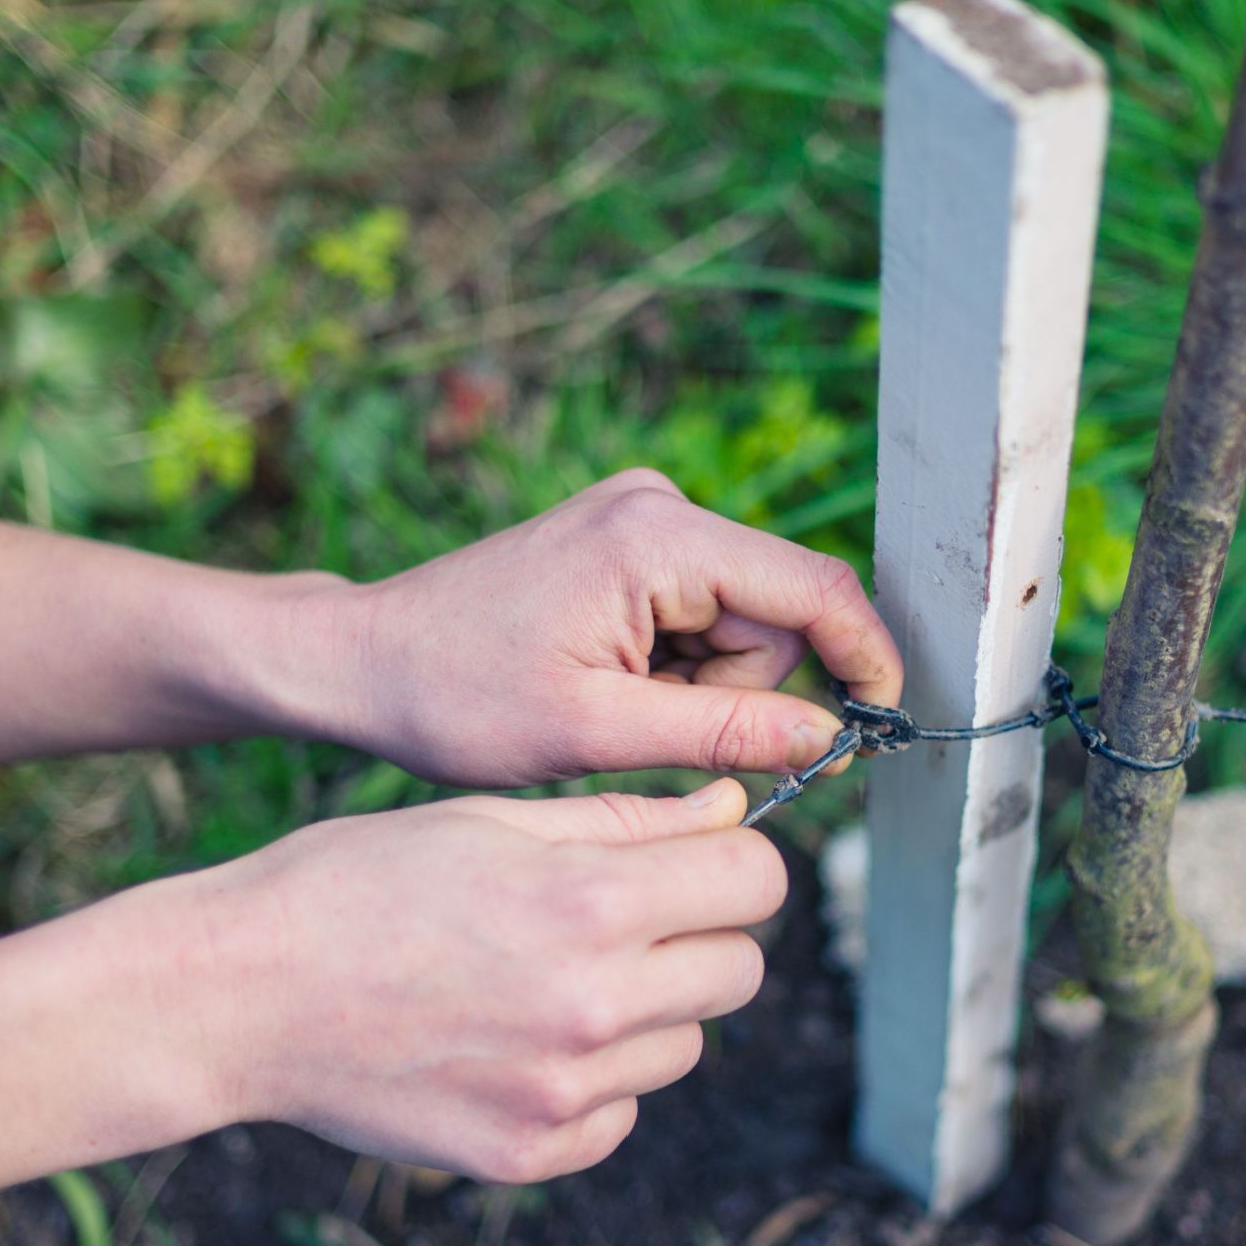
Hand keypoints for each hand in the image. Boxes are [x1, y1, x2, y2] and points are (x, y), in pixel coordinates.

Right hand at [146, 777, 780, 1183]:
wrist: (237, 996)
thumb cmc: (354, 884)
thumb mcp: (488, 819)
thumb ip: (625, 823)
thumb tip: (729, 812)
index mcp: (591, 901)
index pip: (757, 880)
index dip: (731, 861)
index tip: (696, 861)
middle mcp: (595, 1004)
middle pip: (740, 970)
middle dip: (699, 936)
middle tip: (621, 921)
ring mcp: (565, 1092)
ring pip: (683, 1044)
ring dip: (644, 1012)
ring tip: (540, 981)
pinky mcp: (530, 1153)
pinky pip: (620, 1114)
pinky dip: (590, 1084)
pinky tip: (509, 1043)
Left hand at [321, 469, 902, 786]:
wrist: (363, 662)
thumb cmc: (456, 698)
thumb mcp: (595, 733)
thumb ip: (723, 733)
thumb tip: (829, 739)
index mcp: (654, 538)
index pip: (812, 589)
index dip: (863, 657)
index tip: (882, 724)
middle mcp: (658, 506)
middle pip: (778, 612)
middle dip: (744, 688)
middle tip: (656, 731)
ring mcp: (642, 518)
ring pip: (743, 620)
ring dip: (705, 684)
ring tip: (614, 708)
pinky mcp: (628, 541)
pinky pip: (702, 613)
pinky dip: (678, 665)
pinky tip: (611, 684)